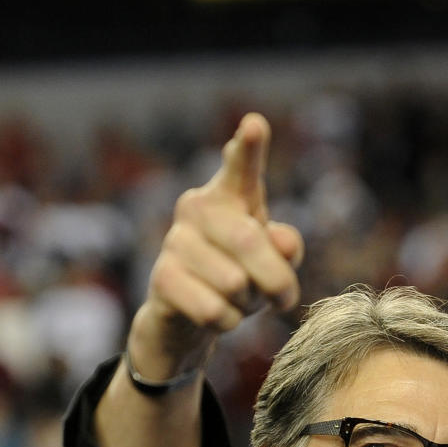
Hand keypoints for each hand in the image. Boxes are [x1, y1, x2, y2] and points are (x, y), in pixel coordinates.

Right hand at [127, 112, 303, 379]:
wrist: (189, 321)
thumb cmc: (241, 279)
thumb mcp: (274, 264)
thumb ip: (286, 248)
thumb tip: (282, 239)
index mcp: (231, 196)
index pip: (241, 167)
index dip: (248, 148)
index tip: (255, 124)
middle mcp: (197, 208)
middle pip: (251, 243)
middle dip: (277, 281)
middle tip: (284, 298)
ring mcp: (174, 240)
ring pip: (236, 283)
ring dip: (249, 305)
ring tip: (236, 300)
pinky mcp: (161, 278)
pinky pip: (214, 310)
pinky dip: (228, 322)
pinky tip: (217, 315)